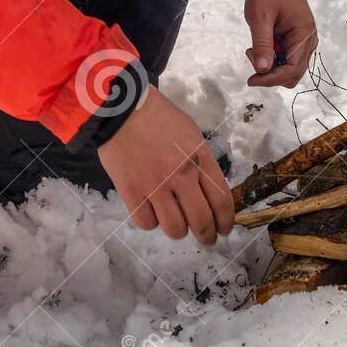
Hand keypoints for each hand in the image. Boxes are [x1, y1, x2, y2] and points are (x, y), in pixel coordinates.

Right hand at [96, 87, 234, 244]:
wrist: (121, 107)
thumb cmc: (158, 117)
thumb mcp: (191, 134)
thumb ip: (201, 163)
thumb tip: (208, 193)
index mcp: (200, 158)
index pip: (222, 200)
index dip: (226, 221)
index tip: (224, 229)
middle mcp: (182, 175)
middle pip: (202, 221)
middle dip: (207, 236)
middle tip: (206, 239)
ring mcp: (156, 185)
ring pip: (175, 228)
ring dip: (179, 231)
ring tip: (177, 226)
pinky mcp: (131, 191)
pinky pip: (147, 222)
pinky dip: (151, 222)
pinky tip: (152, 213)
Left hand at [244, 0, 316, 87]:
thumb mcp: (260, 16)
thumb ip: (262, 44)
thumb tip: (262, 70)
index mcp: (304, 34)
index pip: (292, 70)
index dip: (271, 79)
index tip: (251, 79)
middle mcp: (308, 40)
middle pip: (293, 73)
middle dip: (271, 73)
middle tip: (252, 55)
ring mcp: (303, 38)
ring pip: (289, 66)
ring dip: (271, 65)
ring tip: (254, 47)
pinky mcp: (296, 36)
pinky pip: (286, 56)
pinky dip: (272, 56)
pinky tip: (261, 44)